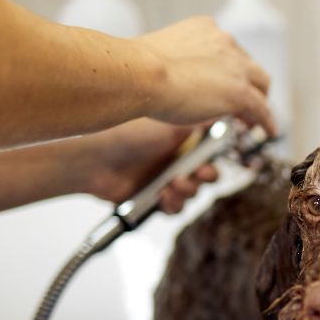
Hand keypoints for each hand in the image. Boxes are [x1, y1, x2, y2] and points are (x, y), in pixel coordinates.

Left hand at [83, 118, 219, 214]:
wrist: (96, 160)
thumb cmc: (130, 136)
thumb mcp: (172, 123)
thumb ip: (201, 121)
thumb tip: (224, 112)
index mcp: (180, 140)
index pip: (209, 153)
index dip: (212, 160)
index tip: (208, 162)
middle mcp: (174, 159)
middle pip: (204, 176)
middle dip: (204, 178)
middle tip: (197, 175)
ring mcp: (164, 180)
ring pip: (192, 194)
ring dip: (187, 191)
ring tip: (172, 184)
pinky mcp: (153, 199)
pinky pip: (175, 208)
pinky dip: (173, 204)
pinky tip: (162, 195)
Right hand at [136, 17, 276, 134]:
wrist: (139, 74)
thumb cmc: (137, 69)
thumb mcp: (161, 56)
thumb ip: (177, 63)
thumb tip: (176, 80)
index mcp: (205, 29)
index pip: (227, 50)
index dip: (229, 69)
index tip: (225, 82)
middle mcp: (224, 41)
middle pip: (249, 65)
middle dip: (249, 83)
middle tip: (244, 103)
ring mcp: (235, 66)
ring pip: (260, 84)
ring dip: (259, 102)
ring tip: (254, 120)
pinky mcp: (240, 91)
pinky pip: (262, 108)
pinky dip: (267, 121)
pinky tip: (268, 131)